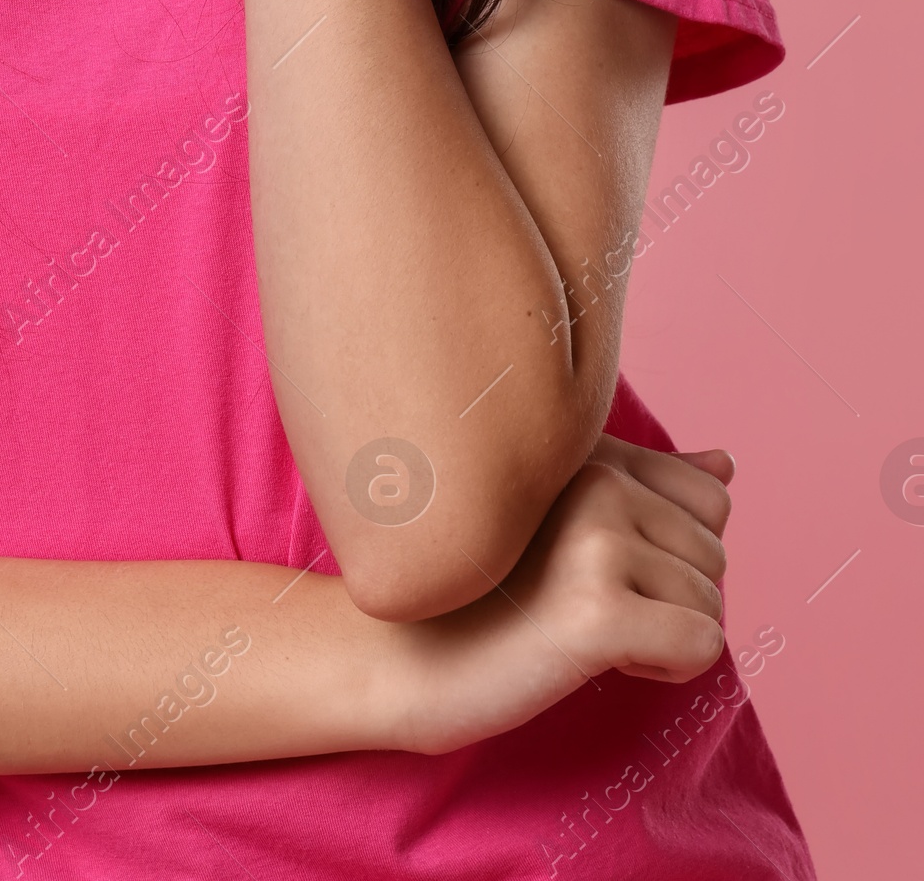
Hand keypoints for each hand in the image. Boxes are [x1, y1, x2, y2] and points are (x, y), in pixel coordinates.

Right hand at [382, 434, 733, 755]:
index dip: (673, 551)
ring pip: (712, 604)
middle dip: (668, 600)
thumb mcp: (567, 521)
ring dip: (662, 637)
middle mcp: (595, 481)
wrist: (397, 656)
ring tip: (581, 631)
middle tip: (582, 608)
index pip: (711, 496)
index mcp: (587, 453)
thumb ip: (646, 487)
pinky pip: (702, 646)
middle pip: (715, 556)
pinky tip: (598, 660)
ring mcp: (595, 542)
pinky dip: (666, 670)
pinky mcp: (597, 612)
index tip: (604, 569)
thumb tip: (727, 464)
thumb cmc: (482, 593)